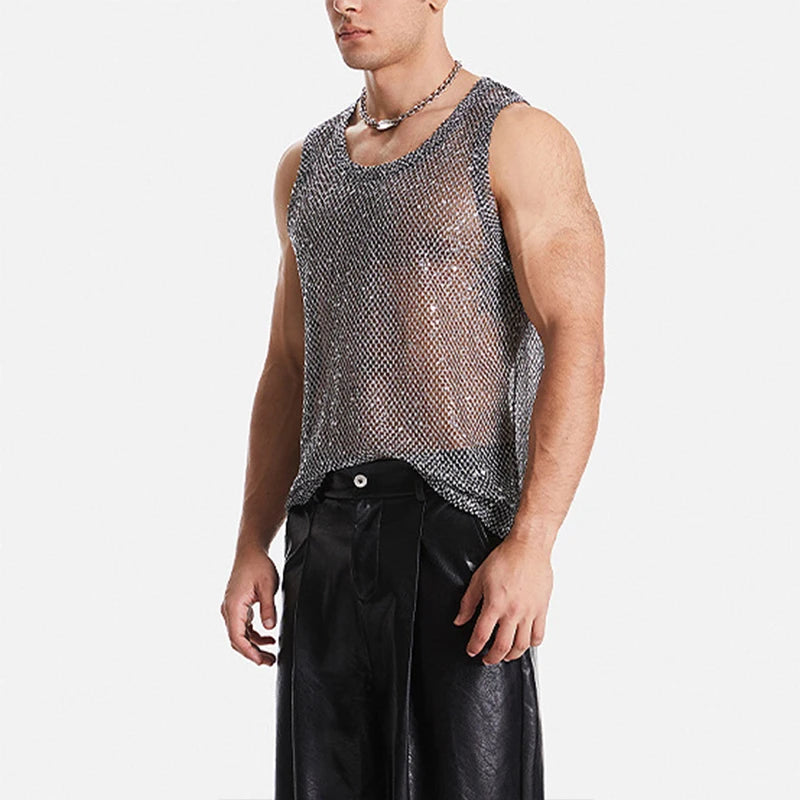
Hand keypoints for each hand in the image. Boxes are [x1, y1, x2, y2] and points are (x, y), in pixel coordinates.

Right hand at [220, 546, 279, 665]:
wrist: (250, 551)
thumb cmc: (258, 565)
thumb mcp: (268, 586)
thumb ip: (268, 608)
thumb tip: (269, 628)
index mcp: (233, 606)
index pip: (237, 637)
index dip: (249, 652)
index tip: (261, 661)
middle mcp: (228, 610)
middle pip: (237, 640)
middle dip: (252, 653)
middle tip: (269, 662)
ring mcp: (231, 608)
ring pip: (239, 635)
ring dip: (254, 646)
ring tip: (270, 655)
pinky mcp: (237, 606)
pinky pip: (243, 626)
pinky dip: (254, 635)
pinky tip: (268, 637)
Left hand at [453, 536, 552, 664]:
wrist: (528, 548)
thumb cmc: (505, 559)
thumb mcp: (479, 578)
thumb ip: (468, 602)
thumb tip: (460, 620)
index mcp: (495, 604)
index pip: (482, 635)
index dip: (474, 647)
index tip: (471, 650)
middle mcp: (513, 612)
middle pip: (502, 646)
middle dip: (492, 657)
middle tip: (487, 659)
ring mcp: (529, 612)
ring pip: (522, 645)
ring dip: (511, 655)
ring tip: (505, 655)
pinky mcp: (542, 609)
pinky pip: (539, 635)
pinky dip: (532, 644)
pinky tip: (525, 643)